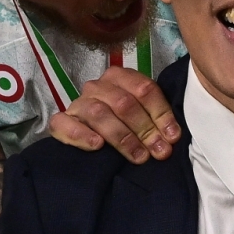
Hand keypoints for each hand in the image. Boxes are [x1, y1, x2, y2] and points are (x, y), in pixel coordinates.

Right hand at [49, 66, 181, 161]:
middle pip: (124, 103)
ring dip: (122, 137)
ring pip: (99, 113)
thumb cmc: (121, 124)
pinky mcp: (61, 122)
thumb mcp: (142, 117)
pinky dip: (82, 135)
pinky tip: (97, 145)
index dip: (161, 114)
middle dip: (145, 129)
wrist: (87, 135)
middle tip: (159, 151)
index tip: (172, 137)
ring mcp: (78, 104)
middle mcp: (97, 87)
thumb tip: (172, 137)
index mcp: (119, 77)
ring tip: (138, 156)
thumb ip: (156, 121)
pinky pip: (64, 124)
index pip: (144, 89)